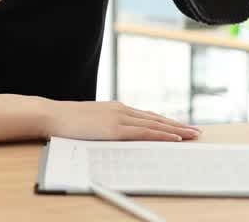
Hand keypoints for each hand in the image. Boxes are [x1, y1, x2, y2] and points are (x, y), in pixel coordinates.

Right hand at [45, 100, 200, 141]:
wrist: (52, 115)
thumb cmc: (67, 121)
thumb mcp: (91, 122)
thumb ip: (105, 127)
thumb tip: (115, 137)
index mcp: (116, 109)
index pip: (147, 116)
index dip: (165, 122)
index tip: (180, 126)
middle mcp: (121, 110)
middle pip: (156, 118)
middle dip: (178, 125)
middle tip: (196, 131)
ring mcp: (119, 118)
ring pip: (155, 124)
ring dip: (176, 130)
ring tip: (192, 135)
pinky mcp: (115, 128)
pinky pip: (144, 132)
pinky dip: (161, 134)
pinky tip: (174, 138)